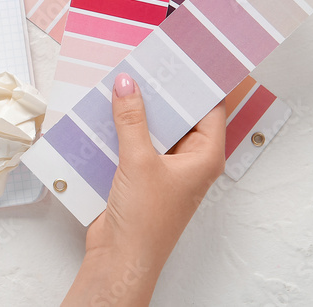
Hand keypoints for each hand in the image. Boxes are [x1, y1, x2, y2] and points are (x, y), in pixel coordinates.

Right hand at [64, 73, 225, 305]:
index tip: (182, 57)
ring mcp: (164, 168)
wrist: (121, 256)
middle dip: (160, 93)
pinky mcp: (141, 175)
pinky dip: (121, 128)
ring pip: (153, 128)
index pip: (209, 108)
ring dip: (137, 110)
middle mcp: (188, 160)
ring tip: (119, 81)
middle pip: (178, 116)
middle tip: (143, 63)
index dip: (197, 83)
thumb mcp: (138, 160)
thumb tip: (128, 84)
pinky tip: (103, 112)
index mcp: (205, 156)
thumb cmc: (145, 219)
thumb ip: (131, 119)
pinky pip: (134, 142)